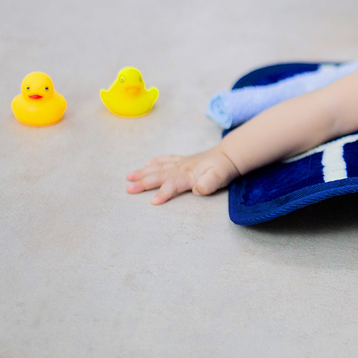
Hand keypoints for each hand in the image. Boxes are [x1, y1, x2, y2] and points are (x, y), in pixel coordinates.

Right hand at [125, 147, 240, 203]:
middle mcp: (182, 167)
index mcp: (189, 174)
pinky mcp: (184, 160)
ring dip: (143, 172)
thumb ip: (208, 184)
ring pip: (159, 167)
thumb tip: (197, 190)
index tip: (153, 202)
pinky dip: (156, 162)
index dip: (163, 193)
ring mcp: (181, 163)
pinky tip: (148, 164)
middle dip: (143, 183)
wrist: (229, 155)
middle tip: (128, 189)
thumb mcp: (219, 178)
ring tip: (129, 176)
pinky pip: (167, 159)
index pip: (172, 184)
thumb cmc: (223, 169)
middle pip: (159, 175)